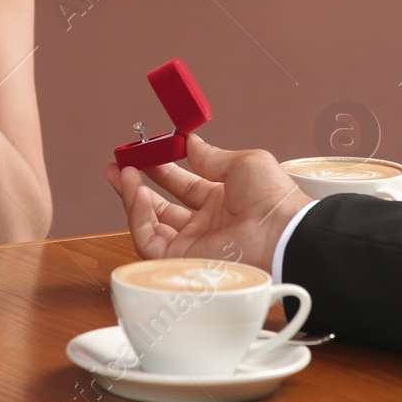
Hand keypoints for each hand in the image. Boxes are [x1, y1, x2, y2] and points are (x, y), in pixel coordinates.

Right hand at [103, 133, 312, 275]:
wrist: (281, 233)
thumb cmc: (273, 199)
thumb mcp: (243, 163)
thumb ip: (210, 156)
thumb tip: (190, 142)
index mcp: (222, 201)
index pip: (183, 184)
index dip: (163, 168)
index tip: (147, 151)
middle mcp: (205, 224)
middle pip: (161, 205)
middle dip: (138, 184)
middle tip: (121, 163)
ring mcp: (192, 243)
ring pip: (150, 222)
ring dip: (132, 197)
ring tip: (122, 172)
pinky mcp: (181, 260)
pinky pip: (149, 239)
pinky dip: (138, 215)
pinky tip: (136, 192)